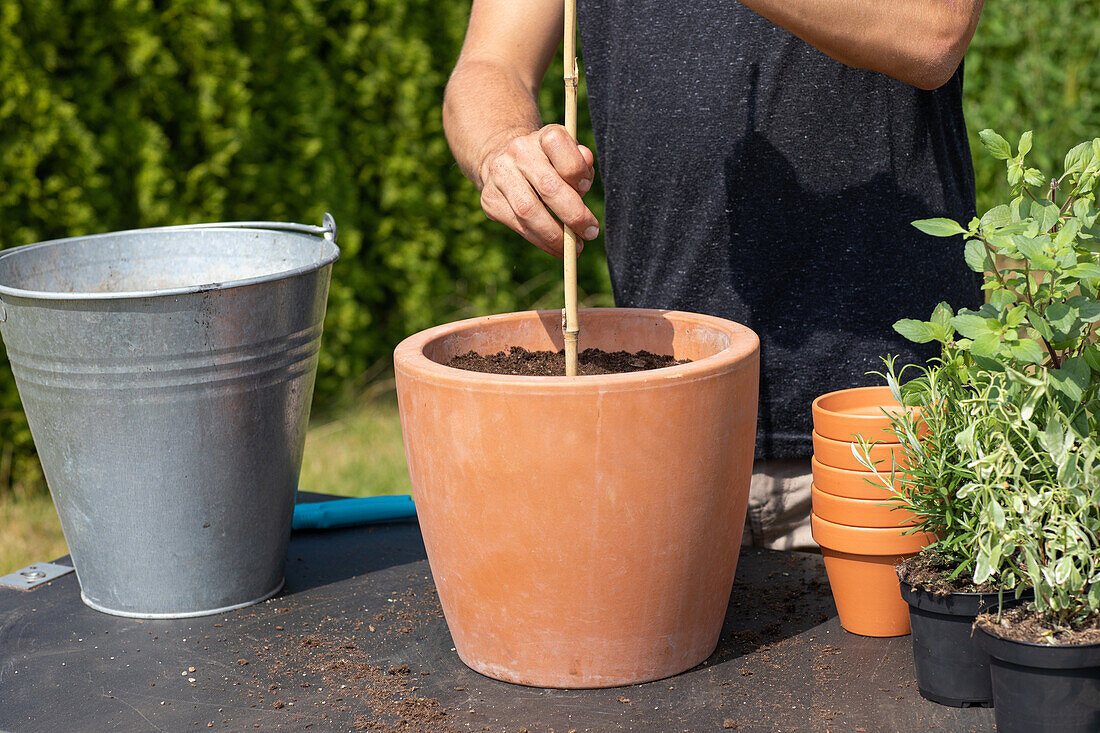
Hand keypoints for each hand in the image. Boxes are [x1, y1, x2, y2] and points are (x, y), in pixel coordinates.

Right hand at [477, 124, 598, 257]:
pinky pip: (517, 226)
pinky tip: (554, 247)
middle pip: (548, 187)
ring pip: (528, 212)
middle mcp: (518, 152)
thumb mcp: (569, 155)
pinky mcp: (490, 199)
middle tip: (590, 233)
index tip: (586, 188)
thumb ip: (581, 165)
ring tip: (573, 248)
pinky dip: (540, 241)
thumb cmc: (550, 163)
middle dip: (573, 215)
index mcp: (543, 136)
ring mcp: (500, 175)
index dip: (577, 171)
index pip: (561, 149)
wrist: (505, 159)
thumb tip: (584, 183)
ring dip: (555, 236)